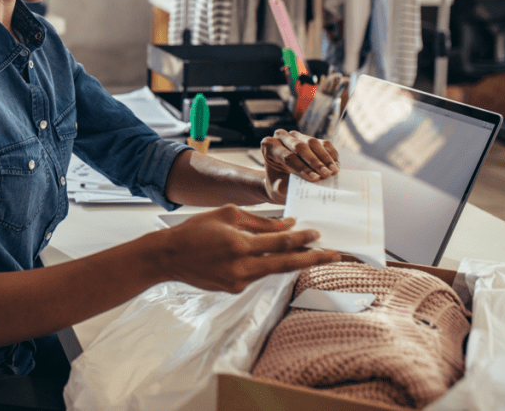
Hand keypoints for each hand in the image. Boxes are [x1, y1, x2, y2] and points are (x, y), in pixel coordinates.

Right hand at [154, 205, 340, 292]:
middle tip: (336, 255)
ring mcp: (238, 282)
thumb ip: (260, 221)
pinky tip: (270, 258)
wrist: (168, 256)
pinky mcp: (233, 289)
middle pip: (286, 264)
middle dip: (314, 259)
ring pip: (274, 271)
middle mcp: (241, 267)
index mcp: (239, 244)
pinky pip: (257, 276)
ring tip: (311, 255)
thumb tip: (288, 224)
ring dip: (293, 263)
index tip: (319, 233)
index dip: (302, 238)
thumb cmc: (196, 230)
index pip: (280, 242)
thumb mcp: (227, 215)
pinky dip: (266, 266)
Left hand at [260, 129, 338, 203]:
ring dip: (325, 158)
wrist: (281, 180)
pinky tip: (335, 166)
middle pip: (300, 147)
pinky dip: (331, 154)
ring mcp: (297, 135)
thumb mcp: (278, 188)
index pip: (287, 156)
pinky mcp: (311, 139)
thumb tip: (305, 188)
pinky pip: (324, 143)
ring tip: (333, 172)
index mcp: (269, 146)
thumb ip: (288, 187)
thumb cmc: (279, 183)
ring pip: (313, 142)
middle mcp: (281, 137)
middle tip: (326, 175)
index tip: (314, 178)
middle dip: (314, 162)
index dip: (302, 167)